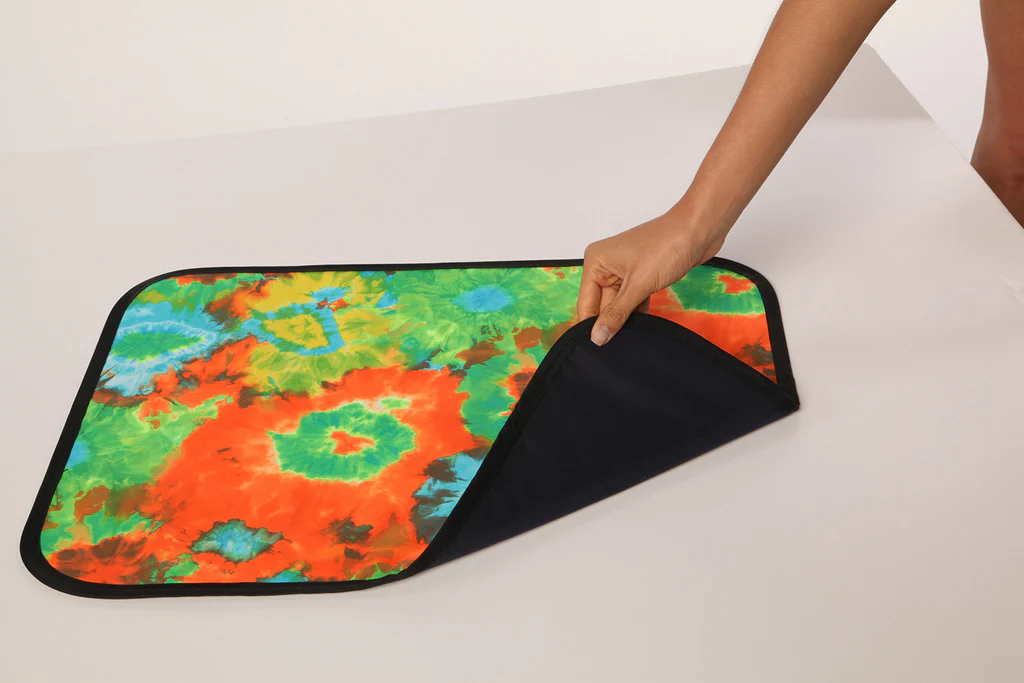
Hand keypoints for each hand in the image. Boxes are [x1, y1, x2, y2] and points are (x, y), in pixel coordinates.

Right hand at [577, 203, 728, 345]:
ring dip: (626, 319)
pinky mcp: (641, 275)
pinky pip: (633, 300)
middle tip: (619, 347)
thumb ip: (617, 313)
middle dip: (611, 324)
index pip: (586, 303)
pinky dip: (638, 312)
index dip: (592, 326)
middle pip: (602, 305)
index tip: (600, 349)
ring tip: (633, 339)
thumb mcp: (639, 284)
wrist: (699, 230)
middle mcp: (606, 265)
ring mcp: (624, 271)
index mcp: (596, 262)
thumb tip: (597, 337)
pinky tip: (644, 328)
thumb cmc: (667, 244)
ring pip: (619, 304)